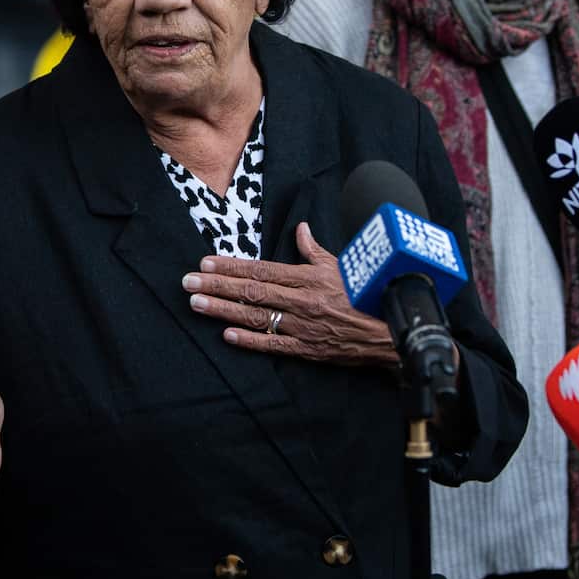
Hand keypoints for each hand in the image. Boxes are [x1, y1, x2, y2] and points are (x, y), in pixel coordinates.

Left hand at [183, 222, 398, 367]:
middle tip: (188, 282)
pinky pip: (274, 345)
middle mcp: (302, 300)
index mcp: (308, 277)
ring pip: (257, 317)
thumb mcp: (341, 266)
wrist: (391, 332)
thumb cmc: (365, 294)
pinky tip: (226, 336)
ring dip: (224, 311)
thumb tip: (301, 229)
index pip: (262, 270)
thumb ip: (314, 250)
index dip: (232, 266)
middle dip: (217, 286)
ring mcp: (303, 326)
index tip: (206, 263)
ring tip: (197, 305)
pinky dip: (250, 341)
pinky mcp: (307, 349)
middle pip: (252, 291)